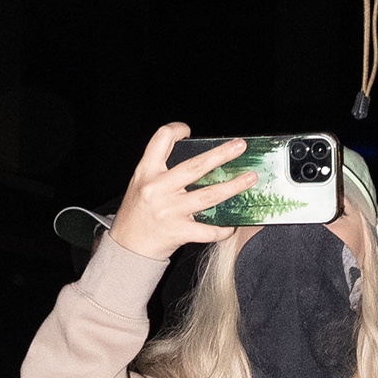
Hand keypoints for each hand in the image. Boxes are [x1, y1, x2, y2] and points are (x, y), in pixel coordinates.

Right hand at [108, 123, 254, 259]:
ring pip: (209, 195)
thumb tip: (196, 159)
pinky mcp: (179, 232)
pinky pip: (209, 230)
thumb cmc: (136, 214)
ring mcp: (170, 211)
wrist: (126, 247)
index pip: (161, 139)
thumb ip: (161, 170)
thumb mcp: (140, 184)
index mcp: (147, 172)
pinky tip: (233, 225)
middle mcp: (158, 188)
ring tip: (250, 179)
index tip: (188, 131)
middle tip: (240, 146)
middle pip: (196, 166)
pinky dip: (224, 229)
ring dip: (234, 186)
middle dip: (222, 154)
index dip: (176, 130)